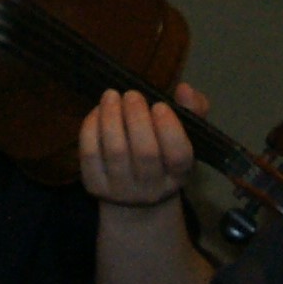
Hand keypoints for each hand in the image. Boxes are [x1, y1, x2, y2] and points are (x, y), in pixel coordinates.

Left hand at [79, 83, 205, 207]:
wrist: (135, 195)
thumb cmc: (164, 154)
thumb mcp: (185, 135)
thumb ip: (192, 109)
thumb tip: (184, 88)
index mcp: (178, 174)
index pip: (178, 155)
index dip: (169, 128)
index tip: (159, 105)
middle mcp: (152, 187)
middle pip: (145, 152)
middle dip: (137, 117)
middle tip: (132, 94)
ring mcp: (121, 189)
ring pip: (115, 151)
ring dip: (111, 117)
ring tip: (112, 95)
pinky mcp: (95, 185)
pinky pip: (90, 154)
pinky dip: (91, 128)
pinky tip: (98, 112)